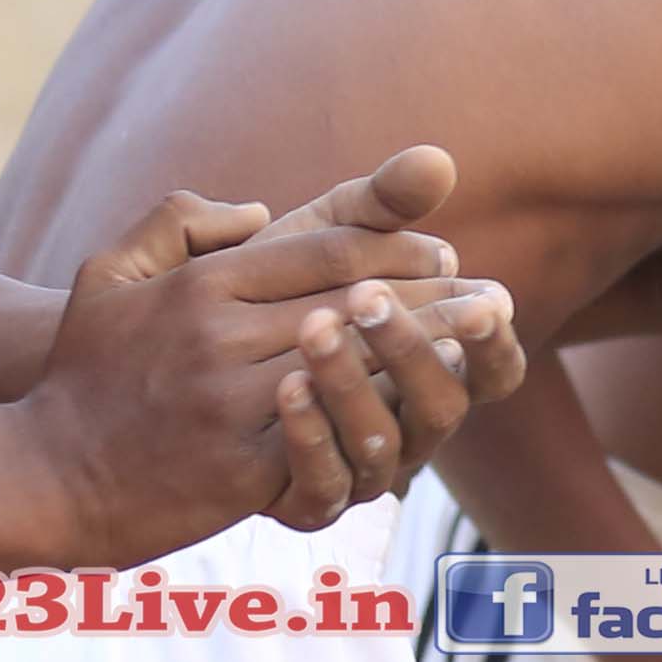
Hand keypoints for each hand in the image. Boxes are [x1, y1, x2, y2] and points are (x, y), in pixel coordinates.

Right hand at [31, 167, 517, 558]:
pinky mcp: (240, 468)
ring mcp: (229, 404)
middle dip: (433, 295)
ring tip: (483, 340)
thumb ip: (176, 220)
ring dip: (427, 352)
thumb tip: (257, 207)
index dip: (396, 247)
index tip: (447, 249)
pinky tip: (433, 409)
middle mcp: (218, 335)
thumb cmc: (86, 375)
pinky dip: (385, 418)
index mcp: (201, 282)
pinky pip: (329, 437)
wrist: (44, 477)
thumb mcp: (109, 275)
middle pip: (354, 304)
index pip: (324, 251)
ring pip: (354, 367)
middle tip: (493, 292)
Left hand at [249, 147, 530, 512]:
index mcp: (432, 370)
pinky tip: (285, 386)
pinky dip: (311, 436)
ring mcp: (360, 470)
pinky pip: (324, 486)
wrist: (165, 372)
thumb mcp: (318, 242)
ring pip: (385, 446)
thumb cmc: (257, 297)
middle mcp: (410, 427)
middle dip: (414, 349)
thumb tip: (436, 160)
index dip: (489, 335)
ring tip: (315, 328)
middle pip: (446, 406)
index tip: (481, 294)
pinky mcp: (305, 500)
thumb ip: (378, 204)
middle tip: (372, 296)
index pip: (496, 366)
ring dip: (354, 384)